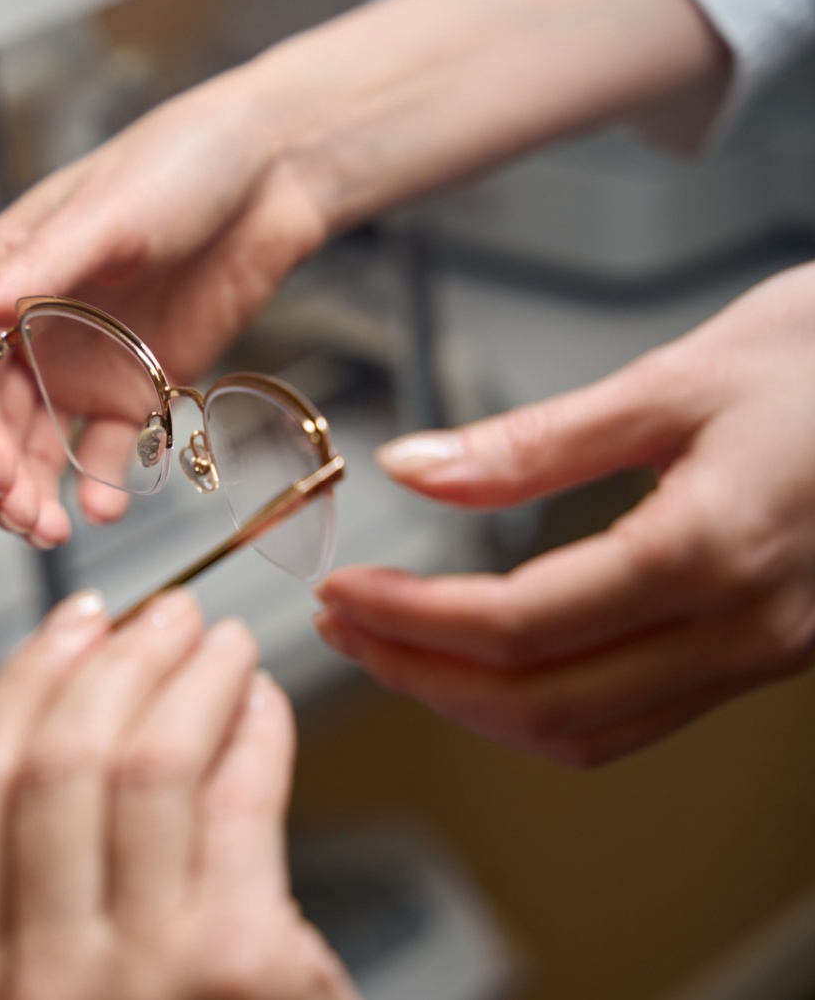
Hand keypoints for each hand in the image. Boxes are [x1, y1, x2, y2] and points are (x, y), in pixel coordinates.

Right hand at [0, 65, 331, 546]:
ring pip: (45, 445)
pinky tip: (105, 509)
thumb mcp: (103, 217)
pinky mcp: (138, 385)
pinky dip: (104, 482)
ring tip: (51, 530)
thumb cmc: (178, 166)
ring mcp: (84, 363)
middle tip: (20, 515)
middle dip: (1, 473)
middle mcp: (32, 329)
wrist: (274, 173)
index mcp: (3, 277)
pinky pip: (112, 447)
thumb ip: (31, 272)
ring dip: (41, 491)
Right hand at [0, 589, 356, 999]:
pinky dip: (255, 736)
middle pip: (57, 762)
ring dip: (187, 678)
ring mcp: (140, 971)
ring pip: (145, 765)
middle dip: (113, 662)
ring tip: (219, 640)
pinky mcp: (243, 970)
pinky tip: (266, 707)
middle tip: (159, 613)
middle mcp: (39, 973)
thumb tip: (87, 762)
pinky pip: (240, 807)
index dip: (23, 690)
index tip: (66, 631)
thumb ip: (37, 921)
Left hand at [316, 262, 814, 765]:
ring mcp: (759, 654)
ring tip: (395, 649)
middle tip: (345, 629)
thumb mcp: (675, 376)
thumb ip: (534, 440)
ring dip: (474, 704)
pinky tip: (490, 662)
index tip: (342, 593)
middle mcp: (740, 627)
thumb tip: (414, 469)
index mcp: (709, 551)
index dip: (411, 621)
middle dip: (422, 676)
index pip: (517, 625)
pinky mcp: (763, 654)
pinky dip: (542, 705)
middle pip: (542, 702)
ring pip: (588, 730)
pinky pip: (634, 717)